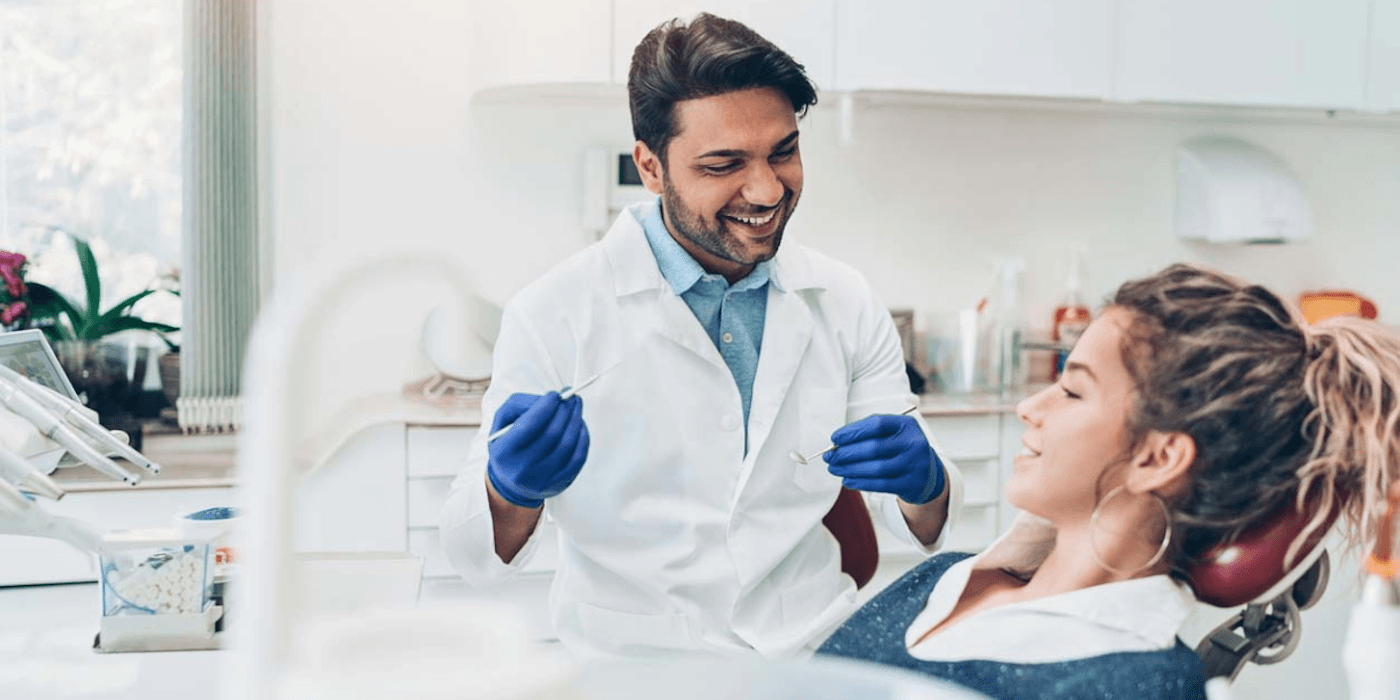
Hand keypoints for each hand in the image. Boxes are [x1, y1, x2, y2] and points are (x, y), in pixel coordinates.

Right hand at [486, 391, 589, 507]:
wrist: (511, 481)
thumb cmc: (508, 443)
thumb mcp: (503, 421)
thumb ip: (520, 403)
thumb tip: (549, 399)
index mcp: (503, 452)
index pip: (529, 425)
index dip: (545, 406)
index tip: (555, 394)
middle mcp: (521, 469)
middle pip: (552, 433)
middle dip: (564, 410)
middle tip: (571, 396)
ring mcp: (541, 480)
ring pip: (567, 444)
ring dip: (576, 420)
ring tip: (575, 407)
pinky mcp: (559, 484)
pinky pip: (578, 458)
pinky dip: (583, 438)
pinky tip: (580, 426)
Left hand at [824, 413, 943, 503]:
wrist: (926, 473)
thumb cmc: (900, 449)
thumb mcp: (891, 434)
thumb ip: (868, 435)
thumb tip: (837, 444)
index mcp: (906, 425)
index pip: (876, 425)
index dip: (853, 431)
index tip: (834, 438)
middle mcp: (913, 443)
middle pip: (874, 448)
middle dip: (846, 453)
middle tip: (829, 456)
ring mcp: (914, 465)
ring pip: (876, 468)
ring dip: (850, 469)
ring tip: (834, 468)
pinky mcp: (911, 484)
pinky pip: (881, 485)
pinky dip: (860, 483)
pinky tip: (847, 480)